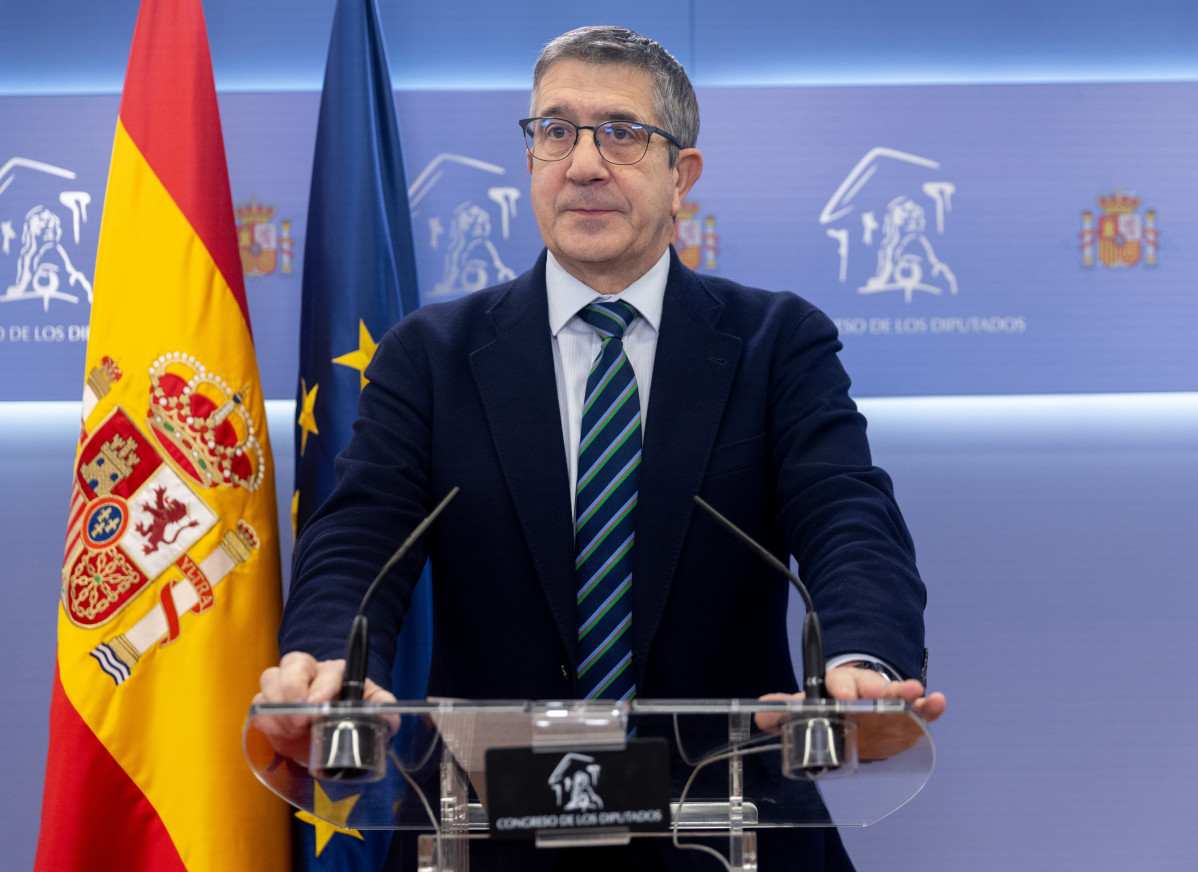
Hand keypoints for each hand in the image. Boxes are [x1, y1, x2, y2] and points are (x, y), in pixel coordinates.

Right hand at [252, 651, 397, 762]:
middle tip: (300, 719)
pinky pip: (258, 705)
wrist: (327, 734)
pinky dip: (266, 720)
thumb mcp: (368, 709)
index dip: (322, 685)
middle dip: (293, 690)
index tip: (319, 706)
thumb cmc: (347, 713)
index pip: (327, 668)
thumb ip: (382, 709)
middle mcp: (307, 673)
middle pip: (291, 662)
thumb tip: (391, 717)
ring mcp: (284, 687)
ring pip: (270, 679)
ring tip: (292, 729)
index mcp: (335, 672)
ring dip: (278, 706)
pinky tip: (279, 734)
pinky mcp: (268, 706)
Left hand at [755, 665, 945, 760]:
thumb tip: (760, 713)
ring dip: (904, 694)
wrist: (860, 703)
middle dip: (873, 690)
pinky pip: (921, 708)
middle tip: (876, 695)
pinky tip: (938, 702)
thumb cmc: (831, 707)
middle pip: (870, 685)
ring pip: (896, 694)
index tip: (843, 694)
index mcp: (838, 685)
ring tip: (916, 693)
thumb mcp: (808, 707)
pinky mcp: (907, 715)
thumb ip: (784, 712)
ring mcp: (888, 701)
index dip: (840, 687)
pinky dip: (930, 706)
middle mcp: (864, 690)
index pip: (838, 681)